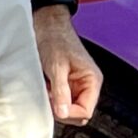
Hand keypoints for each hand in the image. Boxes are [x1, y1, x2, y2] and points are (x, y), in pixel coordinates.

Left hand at [37, 10, 102, 124]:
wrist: (46, 24)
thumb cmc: (55, 39)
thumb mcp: (57, 67)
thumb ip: (61, 92)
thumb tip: (62, 113)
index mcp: (92, 80)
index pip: (86, 111)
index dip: (69, 113)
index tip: (53, 106)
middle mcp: (87, 85)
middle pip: (78, 113)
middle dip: (61, 110)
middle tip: (48, 98)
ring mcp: (76, 85)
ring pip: (67, 108)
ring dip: (55, 104)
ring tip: (45, 90)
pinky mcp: (65, 84)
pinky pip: (60, 101)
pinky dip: (50, 99)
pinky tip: (44, 88)